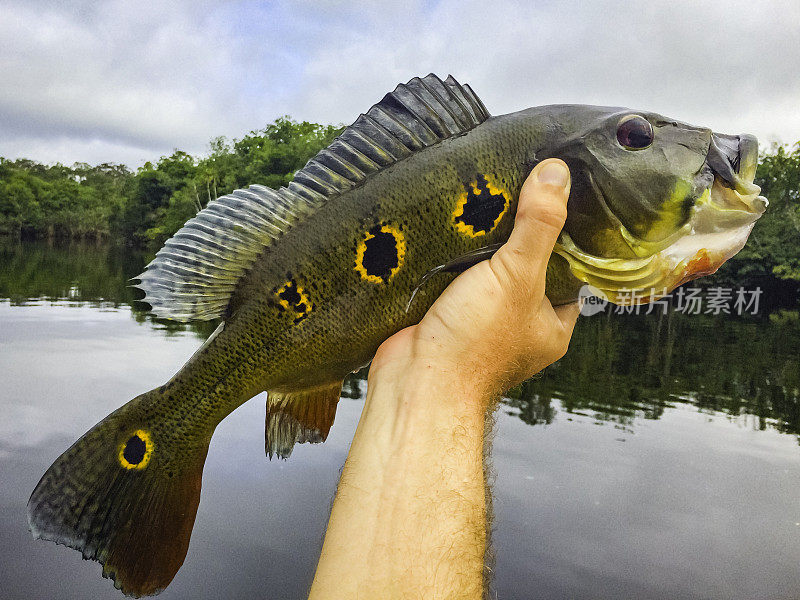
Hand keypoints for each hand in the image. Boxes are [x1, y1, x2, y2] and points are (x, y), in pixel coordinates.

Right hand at [373, 158, 579, 400]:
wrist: (415, 381)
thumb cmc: (475, 343)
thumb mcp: (518, 276)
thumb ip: (539, 226)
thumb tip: (556, 174)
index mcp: (551, 325)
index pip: (569, 270)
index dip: (563, 234)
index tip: (555, 195)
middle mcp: (519, 325)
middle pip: (525, 266)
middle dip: (515, 234)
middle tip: (513, 188)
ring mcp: (480, 321)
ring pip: (486, 271)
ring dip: (479, 244)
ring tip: (479, 199)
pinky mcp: (445, 315)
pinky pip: (453, 278)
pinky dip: (449, 256)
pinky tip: (447, 227)